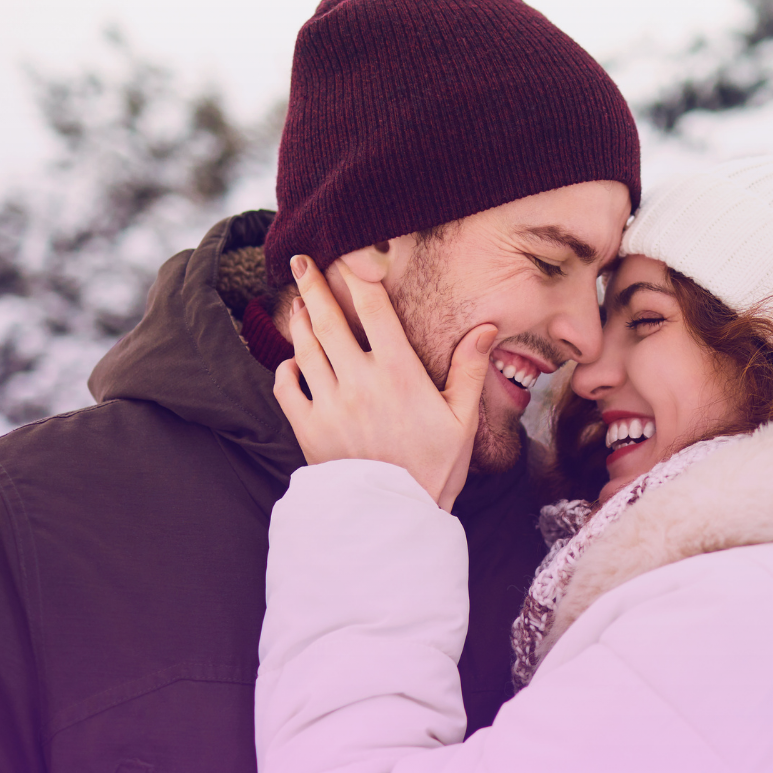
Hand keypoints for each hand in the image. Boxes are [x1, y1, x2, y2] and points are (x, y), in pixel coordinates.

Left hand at [273, 255, 497, 511]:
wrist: (395, 518)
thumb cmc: (435, 469)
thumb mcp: (462, 420)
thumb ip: (471, 370)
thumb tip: (487, 328)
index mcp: (399, 373)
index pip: (373, 308)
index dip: (358, 274)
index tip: (347, 253)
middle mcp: (359, 382)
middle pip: (328, 319)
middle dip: (313, 285)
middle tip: (301, 261)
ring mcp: (329, 404)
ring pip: (304, 348)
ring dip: (298, 320)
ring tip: (297, 302)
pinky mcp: (308, 429)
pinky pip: (286, 388)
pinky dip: (285, 369)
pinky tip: (292, 362)